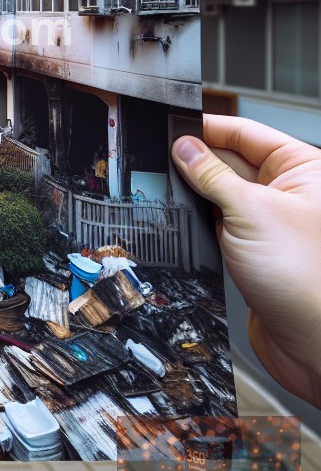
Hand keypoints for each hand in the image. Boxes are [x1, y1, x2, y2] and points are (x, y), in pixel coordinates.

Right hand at [172, 115, 320, 408]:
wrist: (313, 342)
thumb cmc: (309, 278)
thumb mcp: (249, 212)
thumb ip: (211, 175)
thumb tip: (185, 147)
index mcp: (302, 169)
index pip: (245, 132)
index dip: (208, 128)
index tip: (173, 128)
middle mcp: (287, 193)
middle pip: (229, 160)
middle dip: (197, 162)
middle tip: (164, 162)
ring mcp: (267, 221)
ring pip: (219, 193)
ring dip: (197, 194)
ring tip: (173, 193)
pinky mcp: (250, 248)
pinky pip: (215, 222)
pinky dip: (199, 221)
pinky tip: (185, 221)